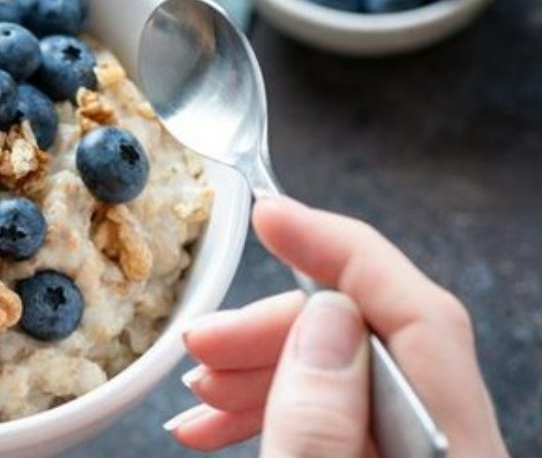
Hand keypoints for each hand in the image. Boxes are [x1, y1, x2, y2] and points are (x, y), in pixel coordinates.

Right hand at [164, 196, 508, 456]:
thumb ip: (317, 419)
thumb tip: (325, 322)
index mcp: (447, 449)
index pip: (416, 313)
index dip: (337, 248)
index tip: (271, 212)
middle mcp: (445, 447)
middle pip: (371, 340)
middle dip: (276, 327)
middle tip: (203, 340)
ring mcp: (415, 457)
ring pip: (345, 377)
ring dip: (263, 368)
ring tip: (200, 387)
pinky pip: (336, 419)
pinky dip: (275, 407)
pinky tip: (220, 417)